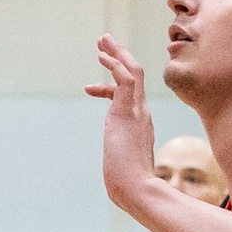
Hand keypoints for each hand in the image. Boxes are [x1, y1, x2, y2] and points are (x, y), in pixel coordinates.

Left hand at [90, 36, 159, 222]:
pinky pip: (125, 79)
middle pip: (135, 76)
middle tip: (103, 42)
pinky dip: (115, 65)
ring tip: (102, 40)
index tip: (89, 88)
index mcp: (140, 126)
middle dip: (119, 57)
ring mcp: (137, 112)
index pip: (129, 97)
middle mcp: (142, 114)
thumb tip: (118, 184)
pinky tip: (102, 58)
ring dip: (116, 53)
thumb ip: (122, 168)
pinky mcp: (127, 112)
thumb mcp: (122, 170)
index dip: (110, 87)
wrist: (137, 190)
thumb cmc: (130, 186)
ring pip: (132, 71)